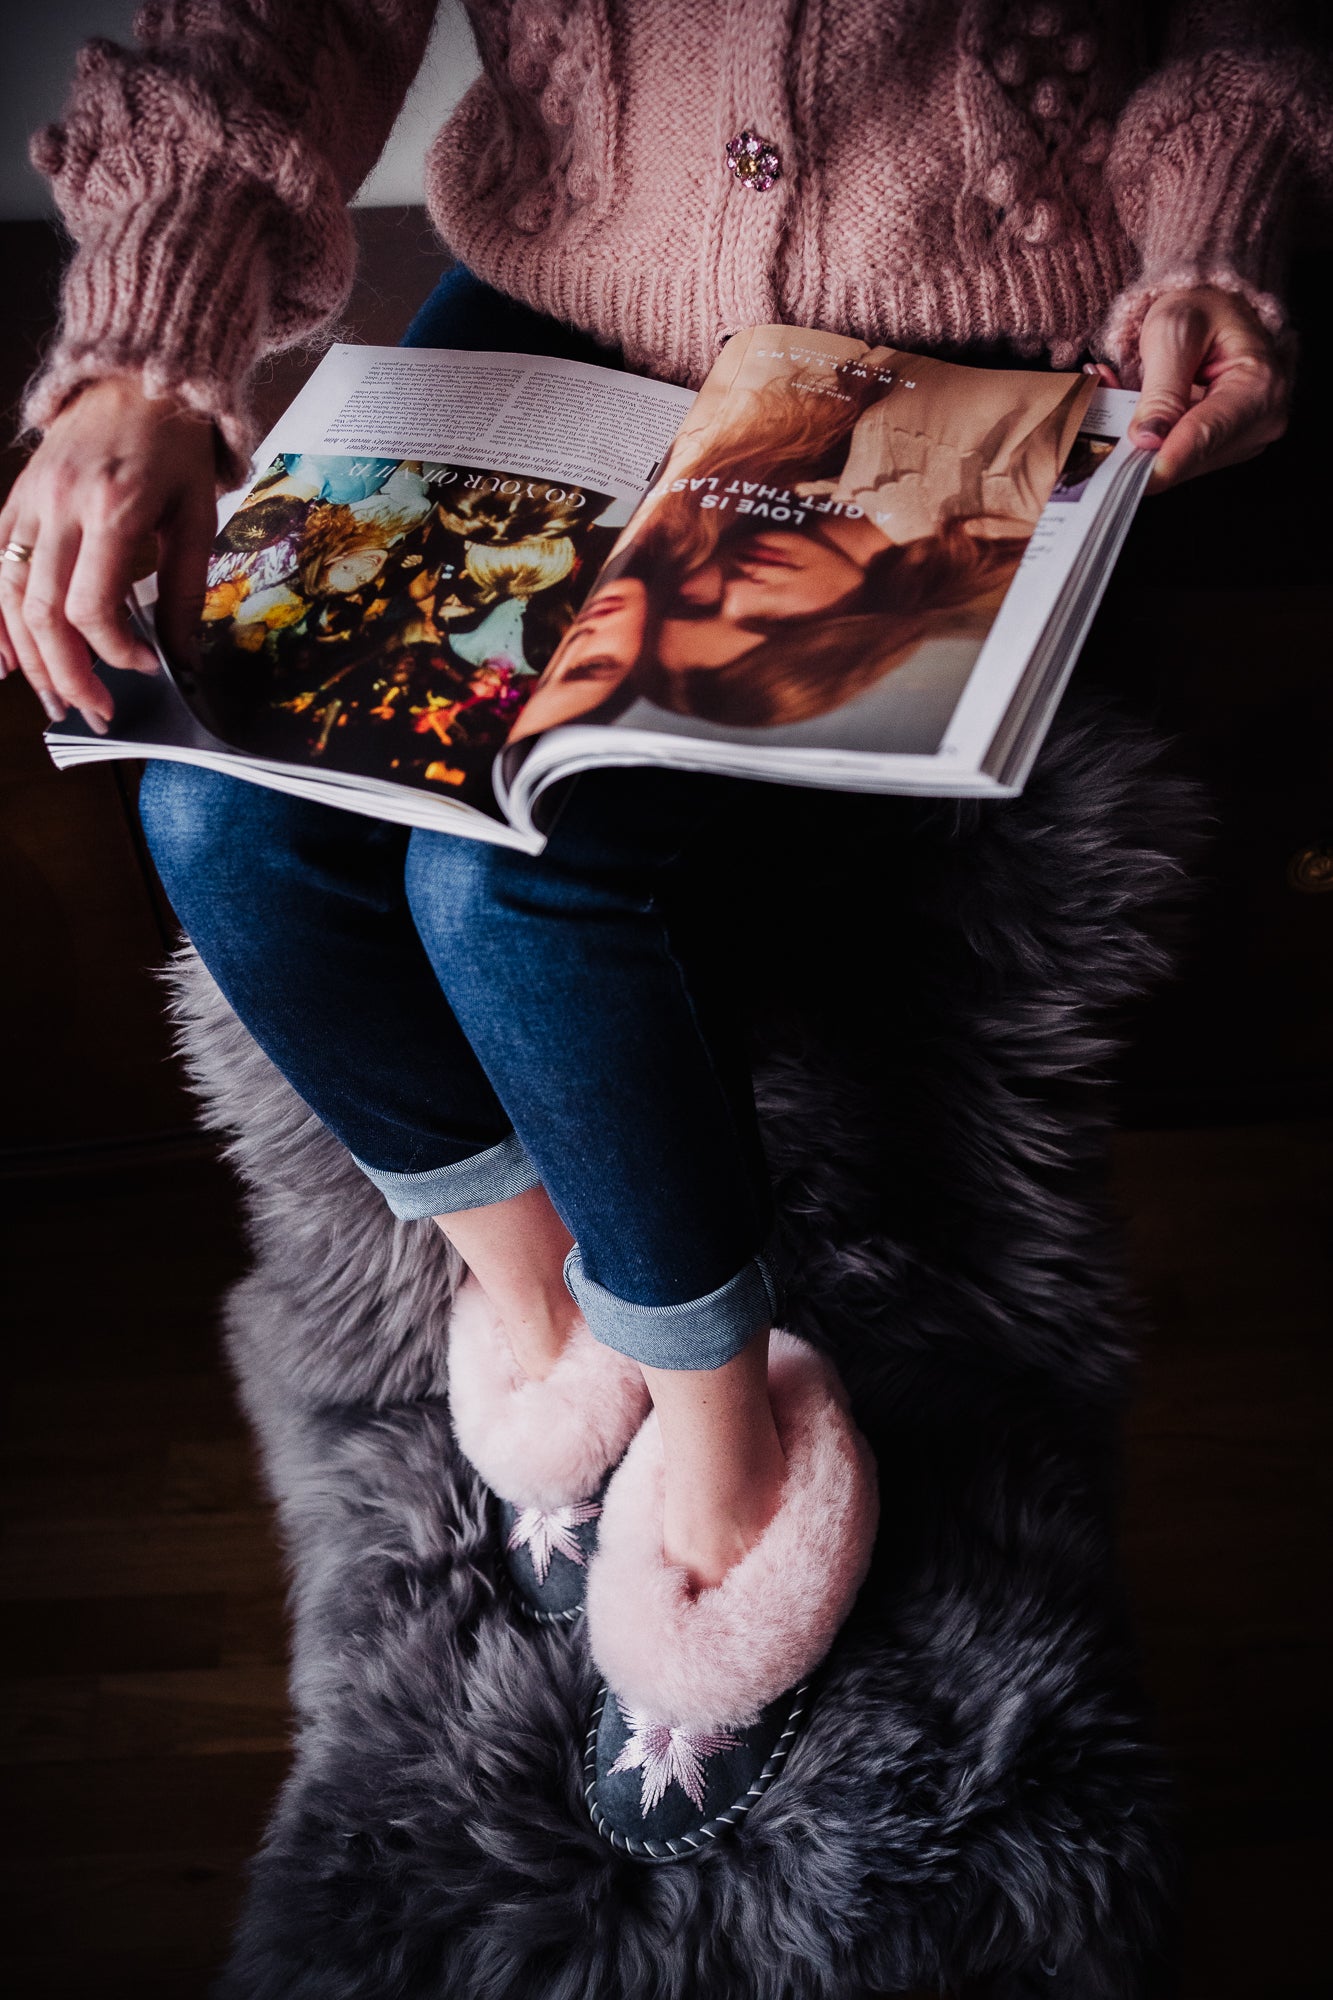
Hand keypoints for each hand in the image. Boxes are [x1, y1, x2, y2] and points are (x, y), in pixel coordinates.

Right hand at [0, 377, 218, 731]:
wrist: (140, 375)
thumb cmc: (176, 446)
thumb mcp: (198, 517)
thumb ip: (185, 591)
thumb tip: (184, 659)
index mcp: (112, 508)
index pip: (91, 606)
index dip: (114, 650)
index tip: (145, 668)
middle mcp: (59, 507)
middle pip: (42, 612)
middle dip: (68, 673)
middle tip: (95, 711)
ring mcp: (29, 503)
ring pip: (10, 596)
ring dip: (30, 658)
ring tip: (56, 699)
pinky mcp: (16, 501)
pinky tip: (2, 661)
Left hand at [1119, 284, 1289, 494]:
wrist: (1214, 306)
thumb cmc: (1201, 307)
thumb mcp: (1174, 332)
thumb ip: (1162, 388)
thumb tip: (1148, 440)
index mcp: (1260, 388)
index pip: (1206, 436)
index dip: (1163, 460)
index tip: (1126, 478)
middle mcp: (1260, 421)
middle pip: (1190, 459)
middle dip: (1139, 448)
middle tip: (1097, 422)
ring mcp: (1242, 439)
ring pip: (1177, 462)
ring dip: (1137, 441)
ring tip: (1115, 395)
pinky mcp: (1221, 446)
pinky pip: (1174, 455)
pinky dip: (1146, 438)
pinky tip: (1128, 408)